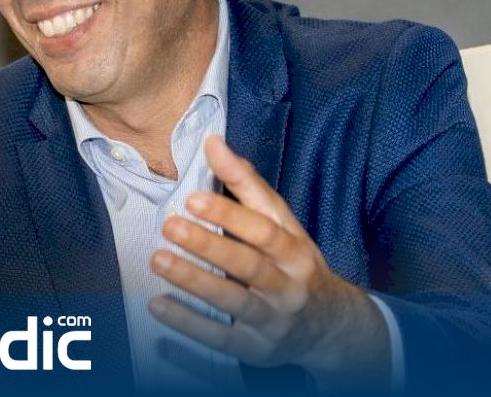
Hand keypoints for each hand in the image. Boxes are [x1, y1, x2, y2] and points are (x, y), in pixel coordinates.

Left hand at [148, 135, 389, 389]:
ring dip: (195, 281)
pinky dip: (189, 322)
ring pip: (235, 302)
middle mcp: (288, 285)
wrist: (332, 326)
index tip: (192, 197)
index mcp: (294, 249)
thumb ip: (245, 184)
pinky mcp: (257, 349)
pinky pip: (221, 338)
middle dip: (208, 245)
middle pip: (248, 265)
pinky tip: (158, 304)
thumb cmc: (294, 263)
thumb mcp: (281, 223)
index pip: (262, 229)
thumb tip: (212, 141)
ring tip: (158, 260)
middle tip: (169, 226)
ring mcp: (274, 320)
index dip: (228, 213)